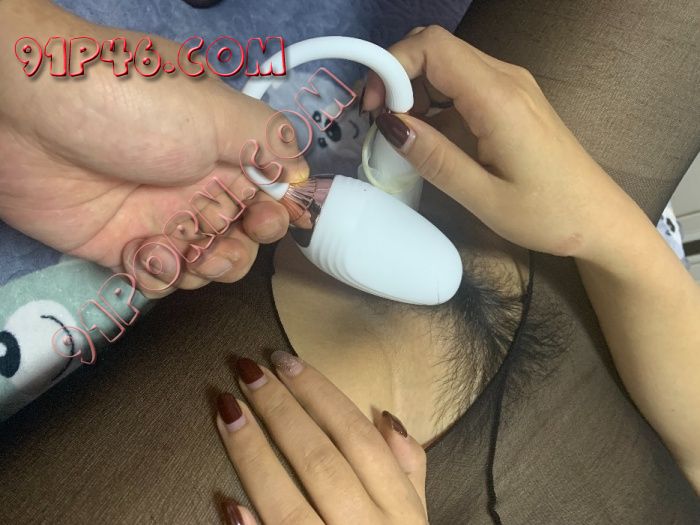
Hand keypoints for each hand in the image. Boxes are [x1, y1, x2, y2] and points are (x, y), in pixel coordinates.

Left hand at [0, 0, 304, 295]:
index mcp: (225, 149)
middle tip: (224, 234)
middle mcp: (198, 184)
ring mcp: (161, 217)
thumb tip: (301, 173)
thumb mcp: (216, 109)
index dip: (280, 210)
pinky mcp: (123, 246)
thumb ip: (269, 141)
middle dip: (245, 243)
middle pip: (245, 233)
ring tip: (190, 251)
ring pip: (209, 261)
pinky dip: (164, 274)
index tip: (275, 217)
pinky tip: (148, 256)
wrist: (30, 120)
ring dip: (211, 265)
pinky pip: (163, 276)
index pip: (270, 189)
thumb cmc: (134, 106)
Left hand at [215, 352, 427, 524]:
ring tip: (226, 411)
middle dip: (282, 410)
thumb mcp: (414, 521)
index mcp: (401, 513)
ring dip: (255, 455)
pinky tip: (227, 505)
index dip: (320, 394)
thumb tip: (386, 419)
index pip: (358, 438)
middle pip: (322, 460)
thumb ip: (408, 472)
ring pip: (291, 504)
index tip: (285, 359)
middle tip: (246, 369)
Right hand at [363, 25, 639, 259]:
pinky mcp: (512, 98)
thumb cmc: (548, 215)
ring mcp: (512, 85)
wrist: (600, 219)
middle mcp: (506, 78)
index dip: (392, 65)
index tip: (373, 108)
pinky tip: (430, 137)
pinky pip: (463, 82)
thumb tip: (388, 125)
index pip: (433, 47)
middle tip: (381, 123)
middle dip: (397, 76)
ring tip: (404, 136)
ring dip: (415, 90)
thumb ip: (435, 157)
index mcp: (498, 99)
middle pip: (436, 46)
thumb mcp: (484, 198)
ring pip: (447, 62)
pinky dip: (435, 100)